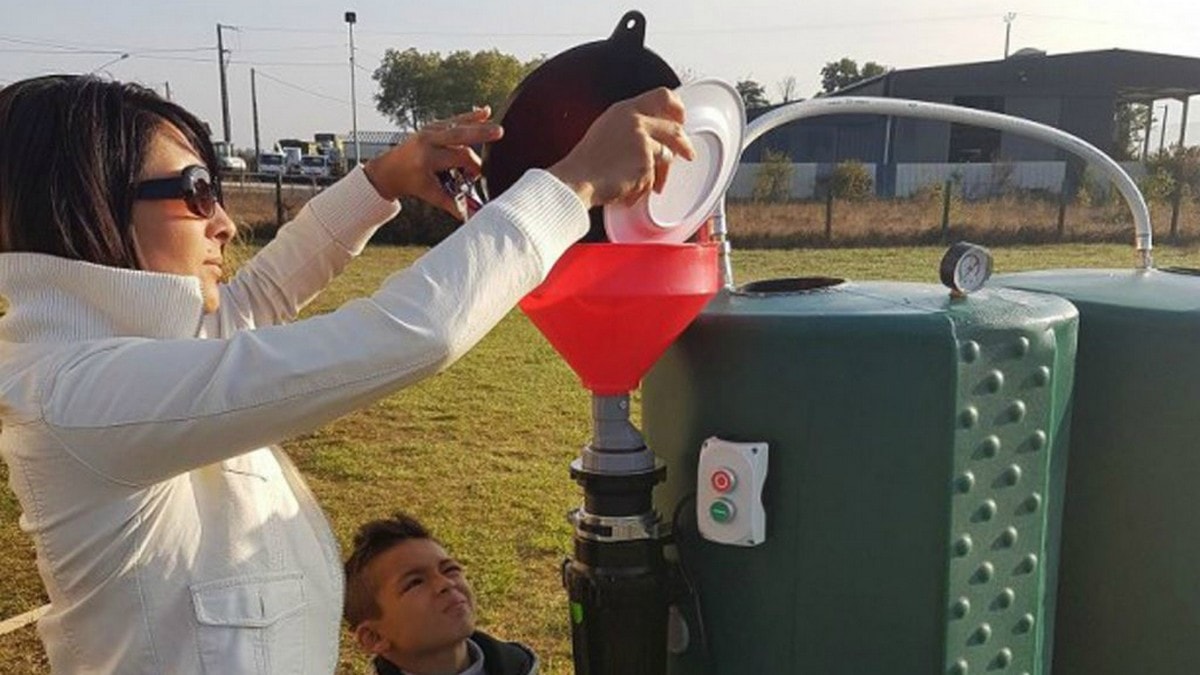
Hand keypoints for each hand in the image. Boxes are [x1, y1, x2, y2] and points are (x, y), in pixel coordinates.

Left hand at [362, 107, 502, 217]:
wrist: (390, 170)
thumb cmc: (412, 182)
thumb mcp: (431, 195)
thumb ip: (454, 205)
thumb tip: (473, 218)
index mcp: (428, 158)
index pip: (459, 157)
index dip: (474, 166)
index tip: (479, 176)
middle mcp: (428, 141)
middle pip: (459, 135)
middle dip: (480, 133)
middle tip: (499, 133)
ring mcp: (430, 131)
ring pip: (458, 125)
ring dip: (478, 124)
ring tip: (497, 126)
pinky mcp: (433, 126)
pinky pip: (454, 120)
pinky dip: (470, 116)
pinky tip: (486, 111)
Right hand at [548, 88, 695, 208]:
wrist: (576, 180)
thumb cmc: (585, 162)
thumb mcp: (606, 130)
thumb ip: (628, 127)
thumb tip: (650, 136)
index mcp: (624, 109)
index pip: (663, 96)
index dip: (677, 108)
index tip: (681, 119)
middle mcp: (635, 120)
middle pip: (674, 128)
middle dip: (684, 144)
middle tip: (687, 153)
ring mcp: (642, 140)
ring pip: (667, 155)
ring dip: (662, 173)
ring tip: (655, 186)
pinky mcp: (645, 162)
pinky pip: (655, 176)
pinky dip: (646, 186)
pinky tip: (631, 192)